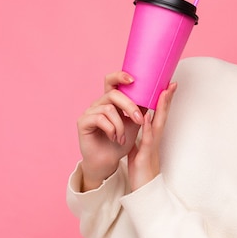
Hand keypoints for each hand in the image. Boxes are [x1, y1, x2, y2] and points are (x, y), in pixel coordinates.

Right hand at [77, 71, 144, 190]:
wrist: (109, 161)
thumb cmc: (121, 142)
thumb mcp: (136, 122)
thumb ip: (141, 108)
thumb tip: (154, 93)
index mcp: (111, 101)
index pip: (112, 81)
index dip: (120, 76)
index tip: (133, 80)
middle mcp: (99, 103)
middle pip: (113, 94)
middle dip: (129, 106)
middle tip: (139, 119)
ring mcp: (90, 112)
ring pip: (109, 108)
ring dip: (120, 125)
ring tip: (122, 137)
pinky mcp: (83, 122)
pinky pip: (99, 119)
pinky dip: (110, 129)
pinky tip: (113, 138)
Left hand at [127, 82, 177, 190]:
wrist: (143, 192)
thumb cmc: (141, 172)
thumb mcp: (138, 150)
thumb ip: (139, 138)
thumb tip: (134, 127)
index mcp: (152, 137)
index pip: (158, 115)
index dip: (162, 101)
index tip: (166, 86)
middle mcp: (155, 139)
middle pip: (162, 116)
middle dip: (167, 99)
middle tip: (172, 83)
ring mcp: (152, 147)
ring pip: (158, 124)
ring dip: (161, 108)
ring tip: (164, 92)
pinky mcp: (145, 156)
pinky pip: (147, 139)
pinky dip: (148, 127)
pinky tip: (147, 116)